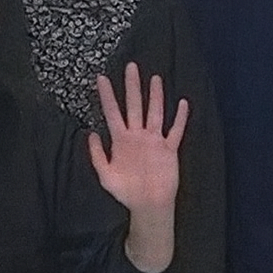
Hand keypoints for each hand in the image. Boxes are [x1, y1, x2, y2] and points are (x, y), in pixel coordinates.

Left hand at [90, 63, 186, 272]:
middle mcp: (137, 135)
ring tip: (155, 78)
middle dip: (132, 86)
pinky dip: (180, 118)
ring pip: (155, 113)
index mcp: (120, 140)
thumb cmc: (126, 192)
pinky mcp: (169, 149)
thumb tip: (90, 133)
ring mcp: (154, 141)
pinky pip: (175, 131)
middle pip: (134, 105)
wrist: (148, 206)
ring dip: (155, 96)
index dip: (106, 95)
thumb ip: (97, 155)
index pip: (112, 112)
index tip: (100, 78)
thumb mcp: (105, 175)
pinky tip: (182, 104)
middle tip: (130, 66)